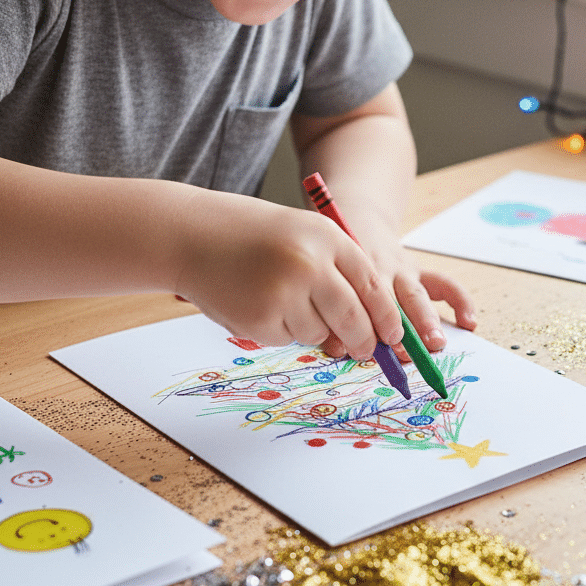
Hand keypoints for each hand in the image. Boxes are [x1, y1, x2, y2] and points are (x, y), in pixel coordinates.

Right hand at [172, 189, 404, 358]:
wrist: (191, 235)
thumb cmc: (252, 234)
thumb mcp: (305, 234)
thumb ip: (339, 269)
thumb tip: (375, 321)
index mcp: (327, 238)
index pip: (372, 286)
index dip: (386, 316)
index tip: (394, 335)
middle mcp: (310, 265)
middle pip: (354, 318)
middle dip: (364, 340)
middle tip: (365, 351)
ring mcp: (284, 294)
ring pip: (320, 333)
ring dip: (312, 328)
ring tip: (281, 297)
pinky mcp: (261, 320)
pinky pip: (288, 338)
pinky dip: (281, 329)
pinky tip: (259, 303)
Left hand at [317, 215, 475, 358]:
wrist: (360, 222)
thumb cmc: (341, 262)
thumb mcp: (332, 278)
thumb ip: (332, 310)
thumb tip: (339, 345)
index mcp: (355, 274)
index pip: (363, 301)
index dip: (368, 326)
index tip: (371, 349)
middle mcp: (381, 271)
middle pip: (392, 300)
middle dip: (400, 328)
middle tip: (407, 352)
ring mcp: (404, 270)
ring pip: (416, 296)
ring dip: (427, 321)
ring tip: (436, 342)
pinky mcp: (420, 270)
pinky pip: (445, 284)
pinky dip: (460, 302)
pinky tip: (469, 322)